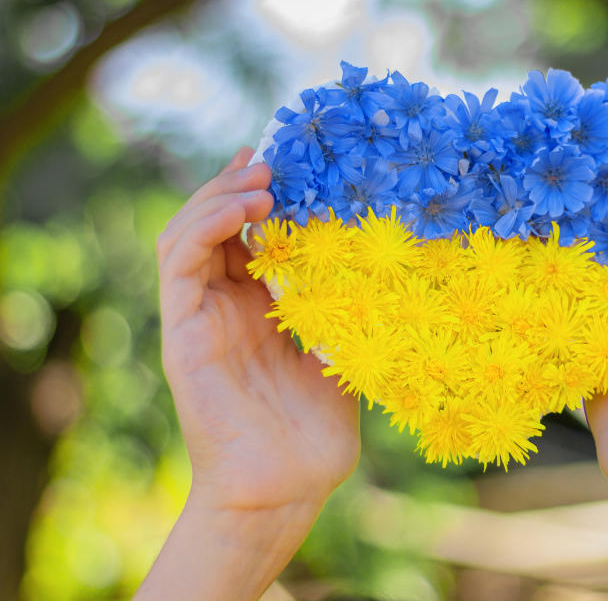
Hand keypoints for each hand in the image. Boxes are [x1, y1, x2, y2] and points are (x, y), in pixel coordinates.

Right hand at [139, 148, 359, 600]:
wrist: (285, 488)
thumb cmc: (316, 431)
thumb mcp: (341, 354)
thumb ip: (347, 314)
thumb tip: (387, 271)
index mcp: (258, 308)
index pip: (249, 236)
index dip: (265, 197)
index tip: (297, 163)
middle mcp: (224, 306)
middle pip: (215, 224)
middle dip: (240, 185)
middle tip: (275, 158)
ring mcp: (199, 317)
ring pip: (188, 234)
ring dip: (220, 197)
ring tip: (263, 177)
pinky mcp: (182, 332)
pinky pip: (180, 264)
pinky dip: (207, 227)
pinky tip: (249, 210)